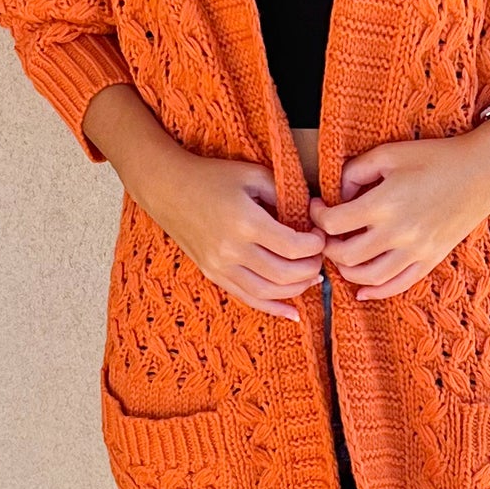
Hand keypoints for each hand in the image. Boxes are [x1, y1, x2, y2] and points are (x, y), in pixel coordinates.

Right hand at [142, 147, 324, 321]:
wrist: (168, 188)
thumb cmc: (213, 176)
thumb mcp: (253, 175)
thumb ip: (285, 195)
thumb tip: (313, 216)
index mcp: (245, 222)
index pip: (293, 247)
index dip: (316, 244)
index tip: (321, 235)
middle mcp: (232, 250)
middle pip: (285, 274)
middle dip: (311, 268)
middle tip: (320, 256)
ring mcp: (220, 266)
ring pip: (268, 293)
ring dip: (297, 289)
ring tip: (311, 277)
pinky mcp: (213, 274)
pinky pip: (248, 299)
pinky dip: (273, 309)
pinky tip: (293, 313)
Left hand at [309, 118, 489, 300]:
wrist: (482, 171)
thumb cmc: (434, 157)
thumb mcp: (389, 153)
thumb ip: (355, 171)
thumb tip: (337, 195)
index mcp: (384, 203)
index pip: (333, 223)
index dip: (317, 215)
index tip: (318, 206)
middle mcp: (398, 233)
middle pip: (345, 255)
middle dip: (327, 246)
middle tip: (325, 233)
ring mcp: (416, 251)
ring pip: (368, 277)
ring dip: (346, 270)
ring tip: (341, 255)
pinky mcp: (431, 260)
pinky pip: (398, 285)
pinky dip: (376, 292)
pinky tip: (362, 289)